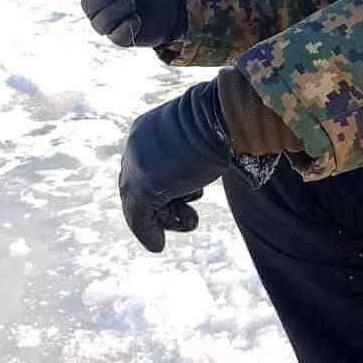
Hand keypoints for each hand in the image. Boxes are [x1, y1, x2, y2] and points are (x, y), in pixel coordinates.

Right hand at [78, 0, 183, 48]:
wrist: (177, 1)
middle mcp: (100, 7)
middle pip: (88, 3)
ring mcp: (110, 24)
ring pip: (98, 23)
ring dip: (116, 9)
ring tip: (132, 2)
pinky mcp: (123, 39)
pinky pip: (115, 37)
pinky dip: (126, 26)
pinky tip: (138, 19)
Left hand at [119, 81, 232, 251]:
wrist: (223, 117)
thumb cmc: (227, 122)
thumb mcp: (209, 135)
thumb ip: (200, 150)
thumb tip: (217, 164)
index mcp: (150, 127)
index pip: (149, 164)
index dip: (164, 187)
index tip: (185, 200)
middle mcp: (137, 142)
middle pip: (142, 184)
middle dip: (164, 206)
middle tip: (190, 217)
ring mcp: (136, 163)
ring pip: (140, 201)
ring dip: (166, 217)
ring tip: (191, 219)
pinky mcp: (139, 184)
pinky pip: (137, 215)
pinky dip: (147, 232)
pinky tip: (158, 245)